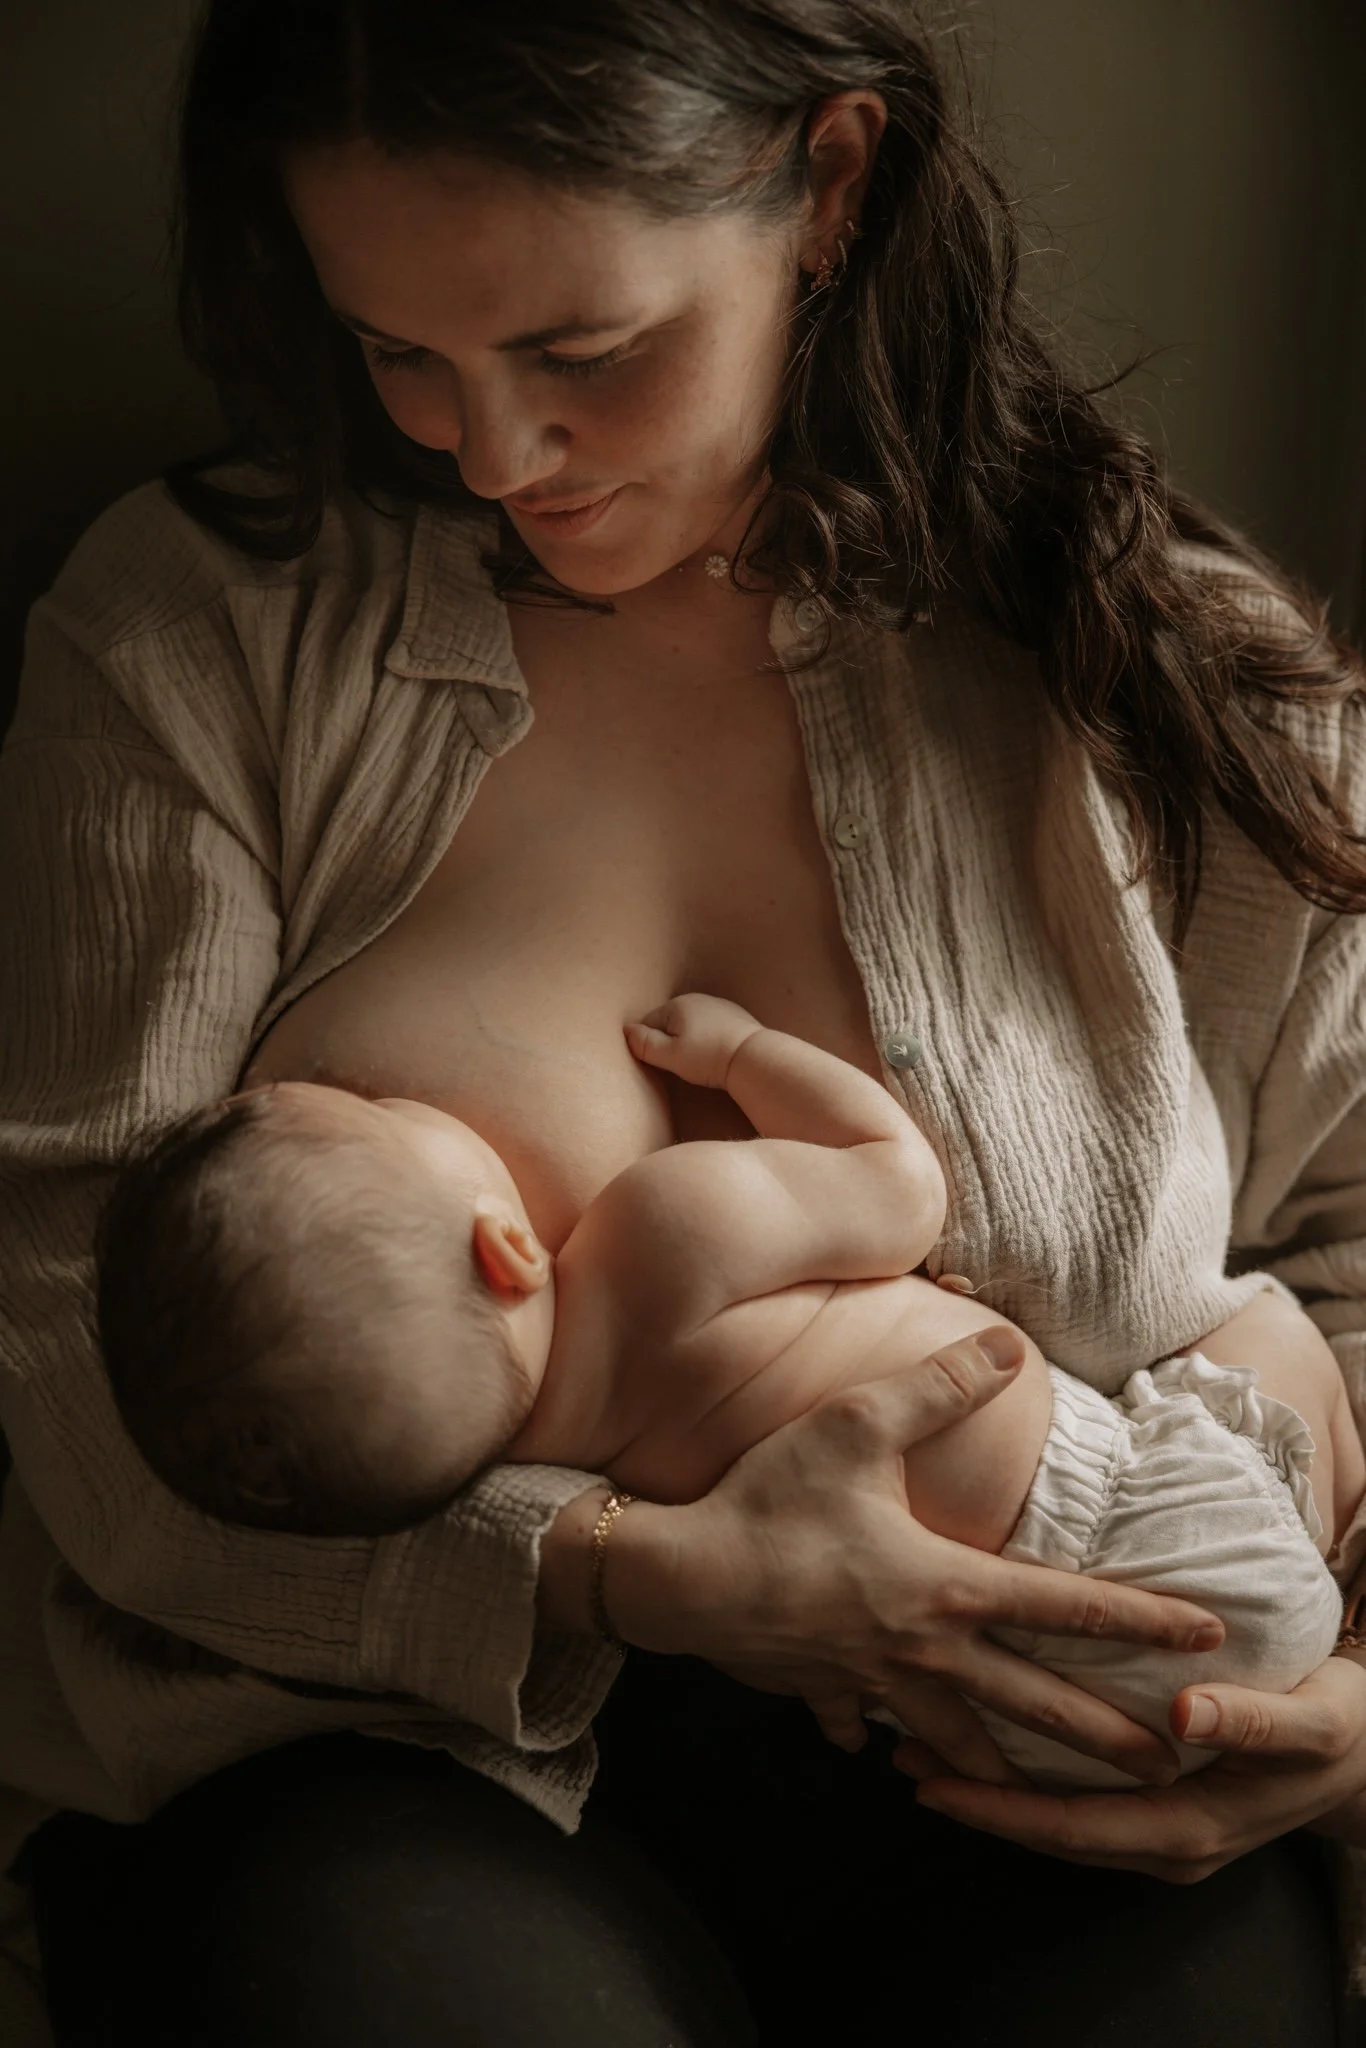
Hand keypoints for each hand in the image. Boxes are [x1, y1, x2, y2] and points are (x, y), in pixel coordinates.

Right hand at [606, 1332, 1226, 1787]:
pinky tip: (880, 1748)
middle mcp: (923, 1649)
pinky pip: (861, 1723)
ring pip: (957, 1737)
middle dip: (1104, 1736)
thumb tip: (1007, 1346)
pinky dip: (876, 1736)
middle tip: (1167, 1764)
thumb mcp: (856, 1425)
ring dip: (1006, 1767)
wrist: (679, 1578)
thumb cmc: (768, 1498)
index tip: (1206, 1636)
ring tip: (1046, 1796)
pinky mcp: (822, 1690)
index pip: (1066, 1606)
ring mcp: (873, 1681)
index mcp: (945, 1587)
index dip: (1142, 1618)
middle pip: (1033, 1703)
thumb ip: (937, 1386)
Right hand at [625, 993, 761, 1090]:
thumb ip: (645, 1044)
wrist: (753, 1057)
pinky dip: (708, 1038)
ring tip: (699, 1060)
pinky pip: (710, 1027)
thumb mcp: (670, 1056)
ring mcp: (718, 1005)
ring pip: (691, 1024)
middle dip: (669, 1040)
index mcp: (677, 1005)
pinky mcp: (735, 1017)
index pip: (648, 1023)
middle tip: (681, 1063)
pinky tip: (715, 1053)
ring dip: (689, 1039)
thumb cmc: (709, 1057)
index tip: (661, 1061)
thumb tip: (626, 1031)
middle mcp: (697, 999)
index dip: (649, 1044)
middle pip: (669, 1022)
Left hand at [909, 1652, 1365, 1880]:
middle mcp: (1165, 1845)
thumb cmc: (1341, 1727)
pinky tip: (993, 1746)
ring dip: (994, 1794)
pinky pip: (1081, 1808)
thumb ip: (1253, 1717)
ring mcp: (1162, 1835)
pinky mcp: (1160, 1812)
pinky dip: (1029, 1784)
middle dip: (976, 1803)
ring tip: (924, 1754)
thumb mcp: (1311, 1719)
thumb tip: (1188, 1713)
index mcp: (1188, 1828)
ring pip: (1060, 1825)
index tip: (936, 1783)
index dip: (1000, 1810)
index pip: (1072, 1829)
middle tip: (904, 1763)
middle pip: (1050, 1835)